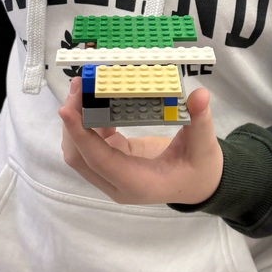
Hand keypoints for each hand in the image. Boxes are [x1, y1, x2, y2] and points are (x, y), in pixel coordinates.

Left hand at [59, 78, 223, 205]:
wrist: (199, 184)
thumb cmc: (201, 169)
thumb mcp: (204, 146)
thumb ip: (200, 121)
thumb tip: (200, 96)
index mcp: (137, 183)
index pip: (98, 160)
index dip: (80, 134)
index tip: (66, 109)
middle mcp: (118, 183)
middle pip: (79, 157)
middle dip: (72, 123)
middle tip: (79, 86)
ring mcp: (112, 175)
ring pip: (79, 151)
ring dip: (75, 121)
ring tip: (82, 88)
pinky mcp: (113, 162)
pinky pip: (90, 145)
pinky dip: (87, 123)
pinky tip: (97, 101)